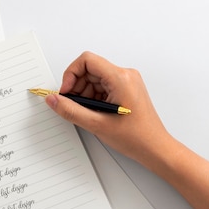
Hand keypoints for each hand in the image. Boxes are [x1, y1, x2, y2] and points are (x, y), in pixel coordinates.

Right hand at [46, 51, 174, 167]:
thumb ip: (70, 110)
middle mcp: (125, 75)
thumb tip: (53, 99)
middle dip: (76, 86)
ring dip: (85, 93)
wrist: (155, 148)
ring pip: (94, 79)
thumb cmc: (135, 137)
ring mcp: (127, 81)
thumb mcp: (96, 124)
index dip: (71, 74)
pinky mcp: (126, 89)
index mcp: (120, 78)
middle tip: (73, 105)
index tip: (65, 91)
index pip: (87, 60)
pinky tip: (95, 112)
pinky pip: (103, 86)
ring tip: (87, 112)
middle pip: (89, 69)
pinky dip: (93, 97)